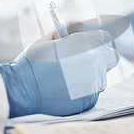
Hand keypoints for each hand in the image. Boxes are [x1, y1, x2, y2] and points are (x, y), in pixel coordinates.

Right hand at [0, 30, 118, 117]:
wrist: (23, 89)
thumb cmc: (33, 62)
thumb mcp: (48, 40)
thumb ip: (66, 35)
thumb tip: (69, 34)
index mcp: (86, 43)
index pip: (105, 39)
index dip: (96, 43)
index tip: (90, 47)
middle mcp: (96, 61)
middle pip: (111, 58)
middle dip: (101, 59)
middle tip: (86, 63)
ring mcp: (95, 82)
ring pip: (101, 78)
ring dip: (91, 77)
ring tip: (68, 79)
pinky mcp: (90, 99)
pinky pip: (92, 94)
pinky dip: (83, 93)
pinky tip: (66, 91)